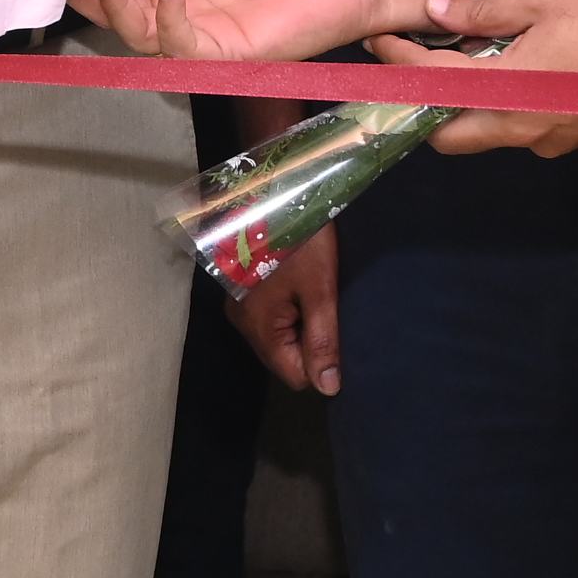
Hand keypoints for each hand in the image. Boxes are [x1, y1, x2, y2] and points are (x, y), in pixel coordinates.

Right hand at [228, 226, 341, 393]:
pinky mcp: (243, 288)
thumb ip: (322, 340)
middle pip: (284, 357)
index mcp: (259, 327)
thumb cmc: (300, 239)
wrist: (273, 188)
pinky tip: (301, 284)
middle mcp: (242, 322)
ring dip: (301, 322)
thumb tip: (328, 389)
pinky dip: (290, 307)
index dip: (321, 363)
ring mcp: (240, 304)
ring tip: (316, 293)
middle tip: (328, 308)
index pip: (295, 375)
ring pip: (279, 336)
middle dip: (310, 341)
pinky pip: (271, 316)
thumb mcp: (320, 289)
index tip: (337, 333)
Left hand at [398, 0, 577, 160]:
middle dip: (422, 109)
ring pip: (480, 137)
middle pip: (445, 135)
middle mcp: (517, 126)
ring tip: (462, 65)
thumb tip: (435, 8)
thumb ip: (484, 11)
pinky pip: (515, 133)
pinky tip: (510, 77)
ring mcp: (543, 141)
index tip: (379, 45)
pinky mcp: (565, 143)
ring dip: (461, 110)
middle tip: (414, 71)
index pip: (431, 83)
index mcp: (504, 89)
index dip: (398, 62)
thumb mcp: (543, 2)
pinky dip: (497, 111)